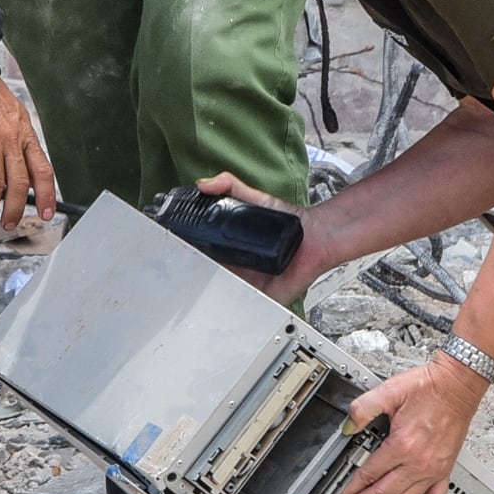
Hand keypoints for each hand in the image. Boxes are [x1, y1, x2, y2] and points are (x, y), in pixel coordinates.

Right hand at [0, 73, 55, 225]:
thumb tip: (28, 179)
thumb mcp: (18, 119)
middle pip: (18, 184)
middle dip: (15, 209)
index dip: (46, 195)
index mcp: (26, 136)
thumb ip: (24, 148)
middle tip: (9, 224)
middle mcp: (10, 141)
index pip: (42, 171)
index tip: (47, 213)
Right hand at [193, 171, 321, 302]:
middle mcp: (238, 269)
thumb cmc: (289, 220)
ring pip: (223, 295)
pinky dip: (235, 309)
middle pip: (208, 278)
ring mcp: (250, 286)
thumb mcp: (255, 197)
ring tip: (197, 290)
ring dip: (211, 294)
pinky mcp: (265, 299)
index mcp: (231, 249)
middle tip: (185, 272)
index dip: (189, 255)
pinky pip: (246, 309)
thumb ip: (230, 185)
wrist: (317, 236)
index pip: (203, 256)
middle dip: (195, 276)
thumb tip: (203, 184)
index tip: (177, 253)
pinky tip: (225, 305)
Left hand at [334, 357, 485, 493]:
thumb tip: (348, 426)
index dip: (349, 488)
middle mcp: (418, 462)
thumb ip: (363, 408)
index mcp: (403, 445)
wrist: (458, 385)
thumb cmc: (429, 387)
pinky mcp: (444, 470)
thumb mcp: (389, 391)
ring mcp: (433, 470)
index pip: (368, 474)